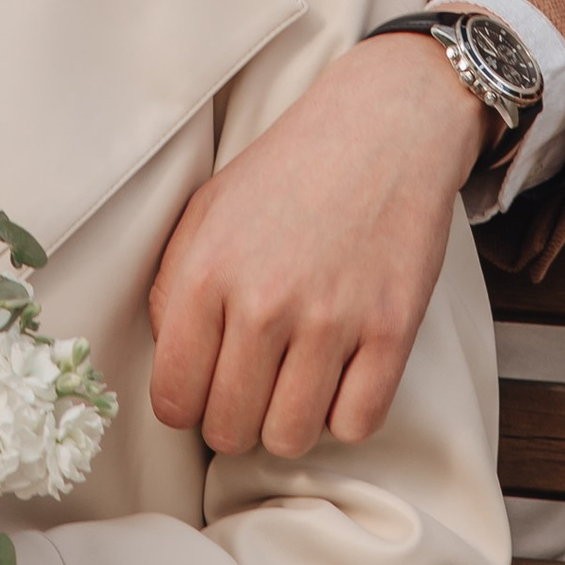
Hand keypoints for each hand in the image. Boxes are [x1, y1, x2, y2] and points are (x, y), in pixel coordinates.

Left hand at [147, 32, 487, 457]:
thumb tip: (171, 368)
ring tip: (296, 380)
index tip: (205, 392)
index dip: (188, 407)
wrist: (382, 125)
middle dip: (235, 420)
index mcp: (208, 273)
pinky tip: (342, 373)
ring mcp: (332, 320)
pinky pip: (356, 425)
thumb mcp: (207, 210)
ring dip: (290, 420)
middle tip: (253, 386)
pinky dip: (347, 413)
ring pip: (290, 438)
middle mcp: (265, 303)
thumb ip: (173, 288)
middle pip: (230, 429)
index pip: (174, 400)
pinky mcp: (392, 330)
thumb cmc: (289, 170)